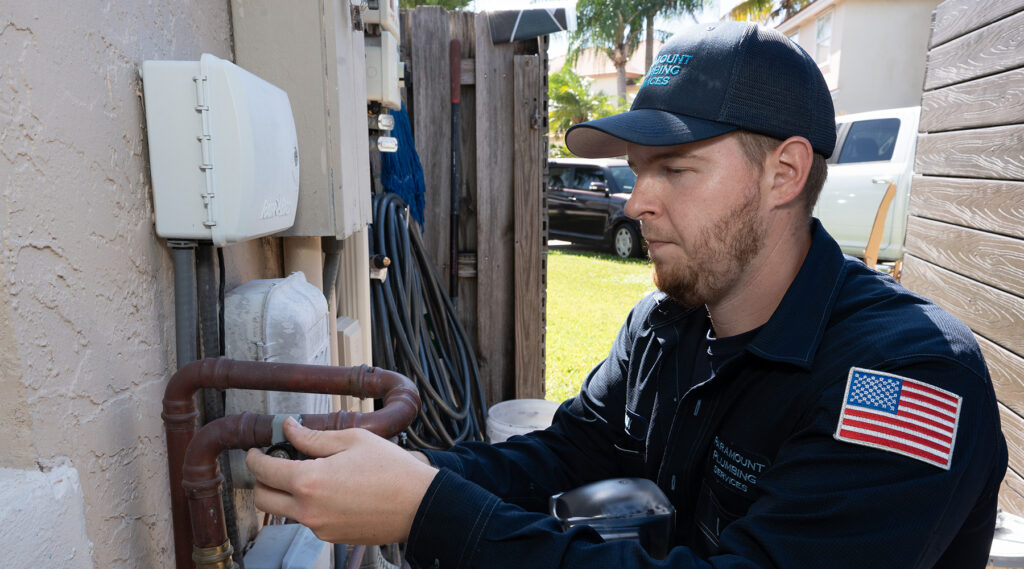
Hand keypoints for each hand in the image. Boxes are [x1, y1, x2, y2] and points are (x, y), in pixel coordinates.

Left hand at [246, 418, 437, 544]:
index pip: (263, 470)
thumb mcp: (353, 440)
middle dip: (263, 479)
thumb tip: (289, 429)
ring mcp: (319, 527)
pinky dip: (309, 505)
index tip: (257, 450)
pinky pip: (309, 520)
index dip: (254, 456)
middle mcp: (308, 510)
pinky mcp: (332, 537)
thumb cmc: (392, 470)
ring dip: (287, 493)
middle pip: (263, 499)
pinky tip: (332, 489)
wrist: (419, 504)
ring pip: (285, 512)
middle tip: (275, 463)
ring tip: (312, 473)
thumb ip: (314, 437)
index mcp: (308, 482)